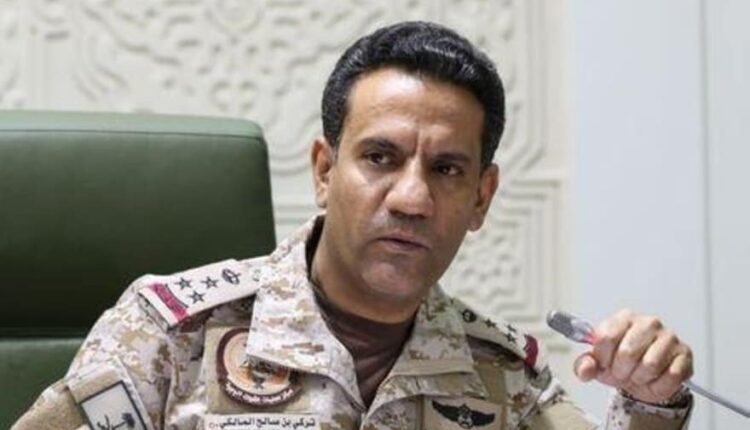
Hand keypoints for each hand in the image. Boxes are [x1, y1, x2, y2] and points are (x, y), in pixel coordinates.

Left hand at [574, 309, 692, 403]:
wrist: (644, 377)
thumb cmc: (620, 363)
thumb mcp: (598, 363)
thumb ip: (585, 365)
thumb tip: (585, 370)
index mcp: (623, 318)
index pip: (605, 337)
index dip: (602, 358)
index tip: (604, 362)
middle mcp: (647, 323)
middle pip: (627, 353)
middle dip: (621, 371)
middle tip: (622, 372)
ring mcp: (668, 337)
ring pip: (649, 366)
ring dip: (639, 379)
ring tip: (638, 375)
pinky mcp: (684, 354)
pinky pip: (670, 377)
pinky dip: (658, 386)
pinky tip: (654, 380)